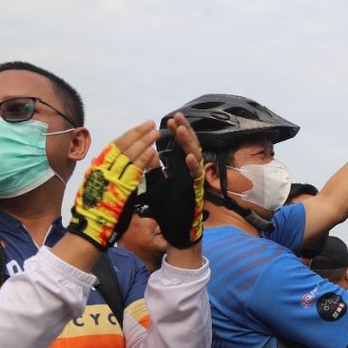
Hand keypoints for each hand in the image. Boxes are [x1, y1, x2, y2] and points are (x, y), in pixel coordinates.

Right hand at [67, 122, 158, 249]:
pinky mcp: (120, 189)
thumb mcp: (91, 185)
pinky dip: (143, 160)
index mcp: (96, 167)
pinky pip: (133, 171)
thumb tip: (96, 160)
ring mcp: (111, 178)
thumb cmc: (92, 210)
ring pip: (129, 155)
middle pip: (123, 146)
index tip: (140, 127)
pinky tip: (152, 151)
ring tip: (155, 133)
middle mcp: (102, 169)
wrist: (89, 229)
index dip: (129, 135)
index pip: (115, 146)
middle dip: (138, 134)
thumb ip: (98, 172)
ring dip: (144, 142)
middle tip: (151, 124)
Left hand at [146, 111, 205, 249]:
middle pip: (190, 145)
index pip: (180, 145)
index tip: (169, 121)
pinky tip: (189, 156)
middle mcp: (189, 171)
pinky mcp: (195, 190)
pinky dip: (193, 166)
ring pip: (195, 155)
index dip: (176, 132)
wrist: (175, 230)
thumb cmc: (167, 209)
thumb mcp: (155, 185)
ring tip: (182, 129)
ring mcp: (193, 179)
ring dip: (189, 142)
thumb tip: (150, 153)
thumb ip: (153, 169)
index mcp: (179, 168)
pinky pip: (197, 175)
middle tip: (177, 117)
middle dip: (184, 130)